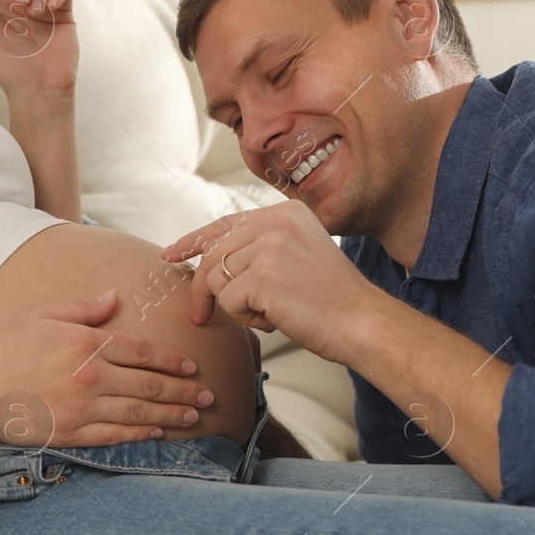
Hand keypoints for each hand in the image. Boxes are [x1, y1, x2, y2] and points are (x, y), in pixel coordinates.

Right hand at [0, 290, 214, 447]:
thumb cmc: (1, 348)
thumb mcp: (41, 315)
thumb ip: (82, 309)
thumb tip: (113, 298)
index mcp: (86, 343)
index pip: (142, 352)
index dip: (172, 361)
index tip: (192, 367)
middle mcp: (90, 376)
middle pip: (149, 384)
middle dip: (183, 391)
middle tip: (209, 396)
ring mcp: (82, 407)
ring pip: (139, 411)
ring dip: (171, 415)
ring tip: (194, 416)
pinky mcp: (71, 433)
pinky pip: (115, 435)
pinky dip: (140, 434)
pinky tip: (158, 434)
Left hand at [160, 202, 382, 366]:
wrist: (363, 323)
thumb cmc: (332, 302)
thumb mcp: (298, 258)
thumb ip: (261, 250)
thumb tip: (211, 261)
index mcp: (286, 212)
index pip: (226, 223)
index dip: (194, 241)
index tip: (172, 254)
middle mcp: (276, 220)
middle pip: (213, 254)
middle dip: (202, 289)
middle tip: (200, 315)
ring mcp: (269, 245)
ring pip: (217, 280)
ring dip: (237, 306)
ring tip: (274, 312)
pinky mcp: (262, 274)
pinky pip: (226, 301)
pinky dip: (245, 318)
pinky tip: (276, 319)